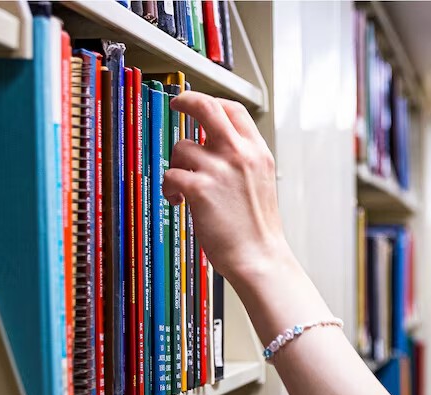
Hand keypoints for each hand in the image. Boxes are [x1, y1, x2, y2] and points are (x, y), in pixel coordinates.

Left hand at [163, 91, 289, 289]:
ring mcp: (219, 170)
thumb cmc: (257, 226)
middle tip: (176, 105)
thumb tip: (212, 144)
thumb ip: (241, 159)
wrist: (259, 256)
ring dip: (177, 165)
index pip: (233, 109)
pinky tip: (180, 201)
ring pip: (181, 147)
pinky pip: (170, 175)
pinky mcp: (200, 189)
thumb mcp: (261, 181)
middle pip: (206, 107)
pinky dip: (170, 188)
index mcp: (257, 152)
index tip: (198, 107)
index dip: (212, 102)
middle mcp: (240, 155)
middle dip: (186, 101)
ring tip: (183, 186)